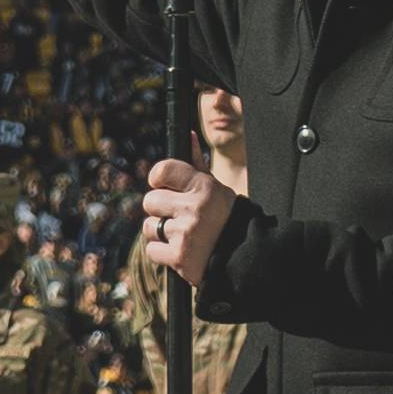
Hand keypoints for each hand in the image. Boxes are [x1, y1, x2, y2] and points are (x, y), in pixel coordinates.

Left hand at [136, 155, 237, 286]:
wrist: (243, 256)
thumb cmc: (225, 218)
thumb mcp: (216, 188)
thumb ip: (197, 164)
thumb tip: (188, 135)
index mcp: (203, 186)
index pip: (161, 170)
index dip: (158, 179)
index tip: (163, 186)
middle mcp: (194, 208)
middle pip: (150, 201)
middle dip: (161, 210)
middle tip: (179, 216)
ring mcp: (186, 234)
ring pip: (149, 227)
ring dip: (161, 232)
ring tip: (183, 235)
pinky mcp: (179, 257)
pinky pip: (152, 250)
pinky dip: (163, 253)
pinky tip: (181, 251)